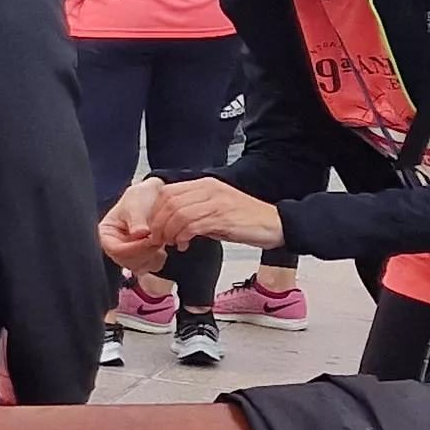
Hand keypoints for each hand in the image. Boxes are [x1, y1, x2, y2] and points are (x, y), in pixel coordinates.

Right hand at [98, 177, 170, 272]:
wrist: (154, 197)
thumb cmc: (140, 197)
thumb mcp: (135, 203)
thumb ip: (136, 219)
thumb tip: (139, 234)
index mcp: (106, 234)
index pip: (115, 250)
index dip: (133, 247)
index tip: (150, 238)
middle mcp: (115, 247)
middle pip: (127, 262)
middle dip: (145, 251)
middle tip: (158, 236)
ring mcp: (129, 255)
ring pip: (139, 267)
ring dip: (153, 254)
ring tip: (160, 237)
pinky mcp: (143, 258)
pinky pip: (151, 266)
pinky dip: (159, 257)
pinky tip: (162, 243)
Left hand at [146, 177, 284, 250]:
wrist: (276, 225)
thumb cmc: (246, 220)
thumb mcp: (216, 211)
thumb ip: (194, 213)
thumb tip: (169, 225)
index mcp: (206, 185)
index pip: (167, 192)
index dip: (155, 211)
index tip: (153, 227)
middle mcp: (210, 189)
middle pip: (169, 202)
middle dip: (158, 223)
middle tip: (158, 238)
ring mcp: (217, 202)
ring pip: (178, 213)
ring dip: (169, 232)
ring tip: (171, 243)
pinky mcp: (223, 217)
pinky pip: (192, 225)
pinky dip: (182, 236)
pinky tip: (184, 244)